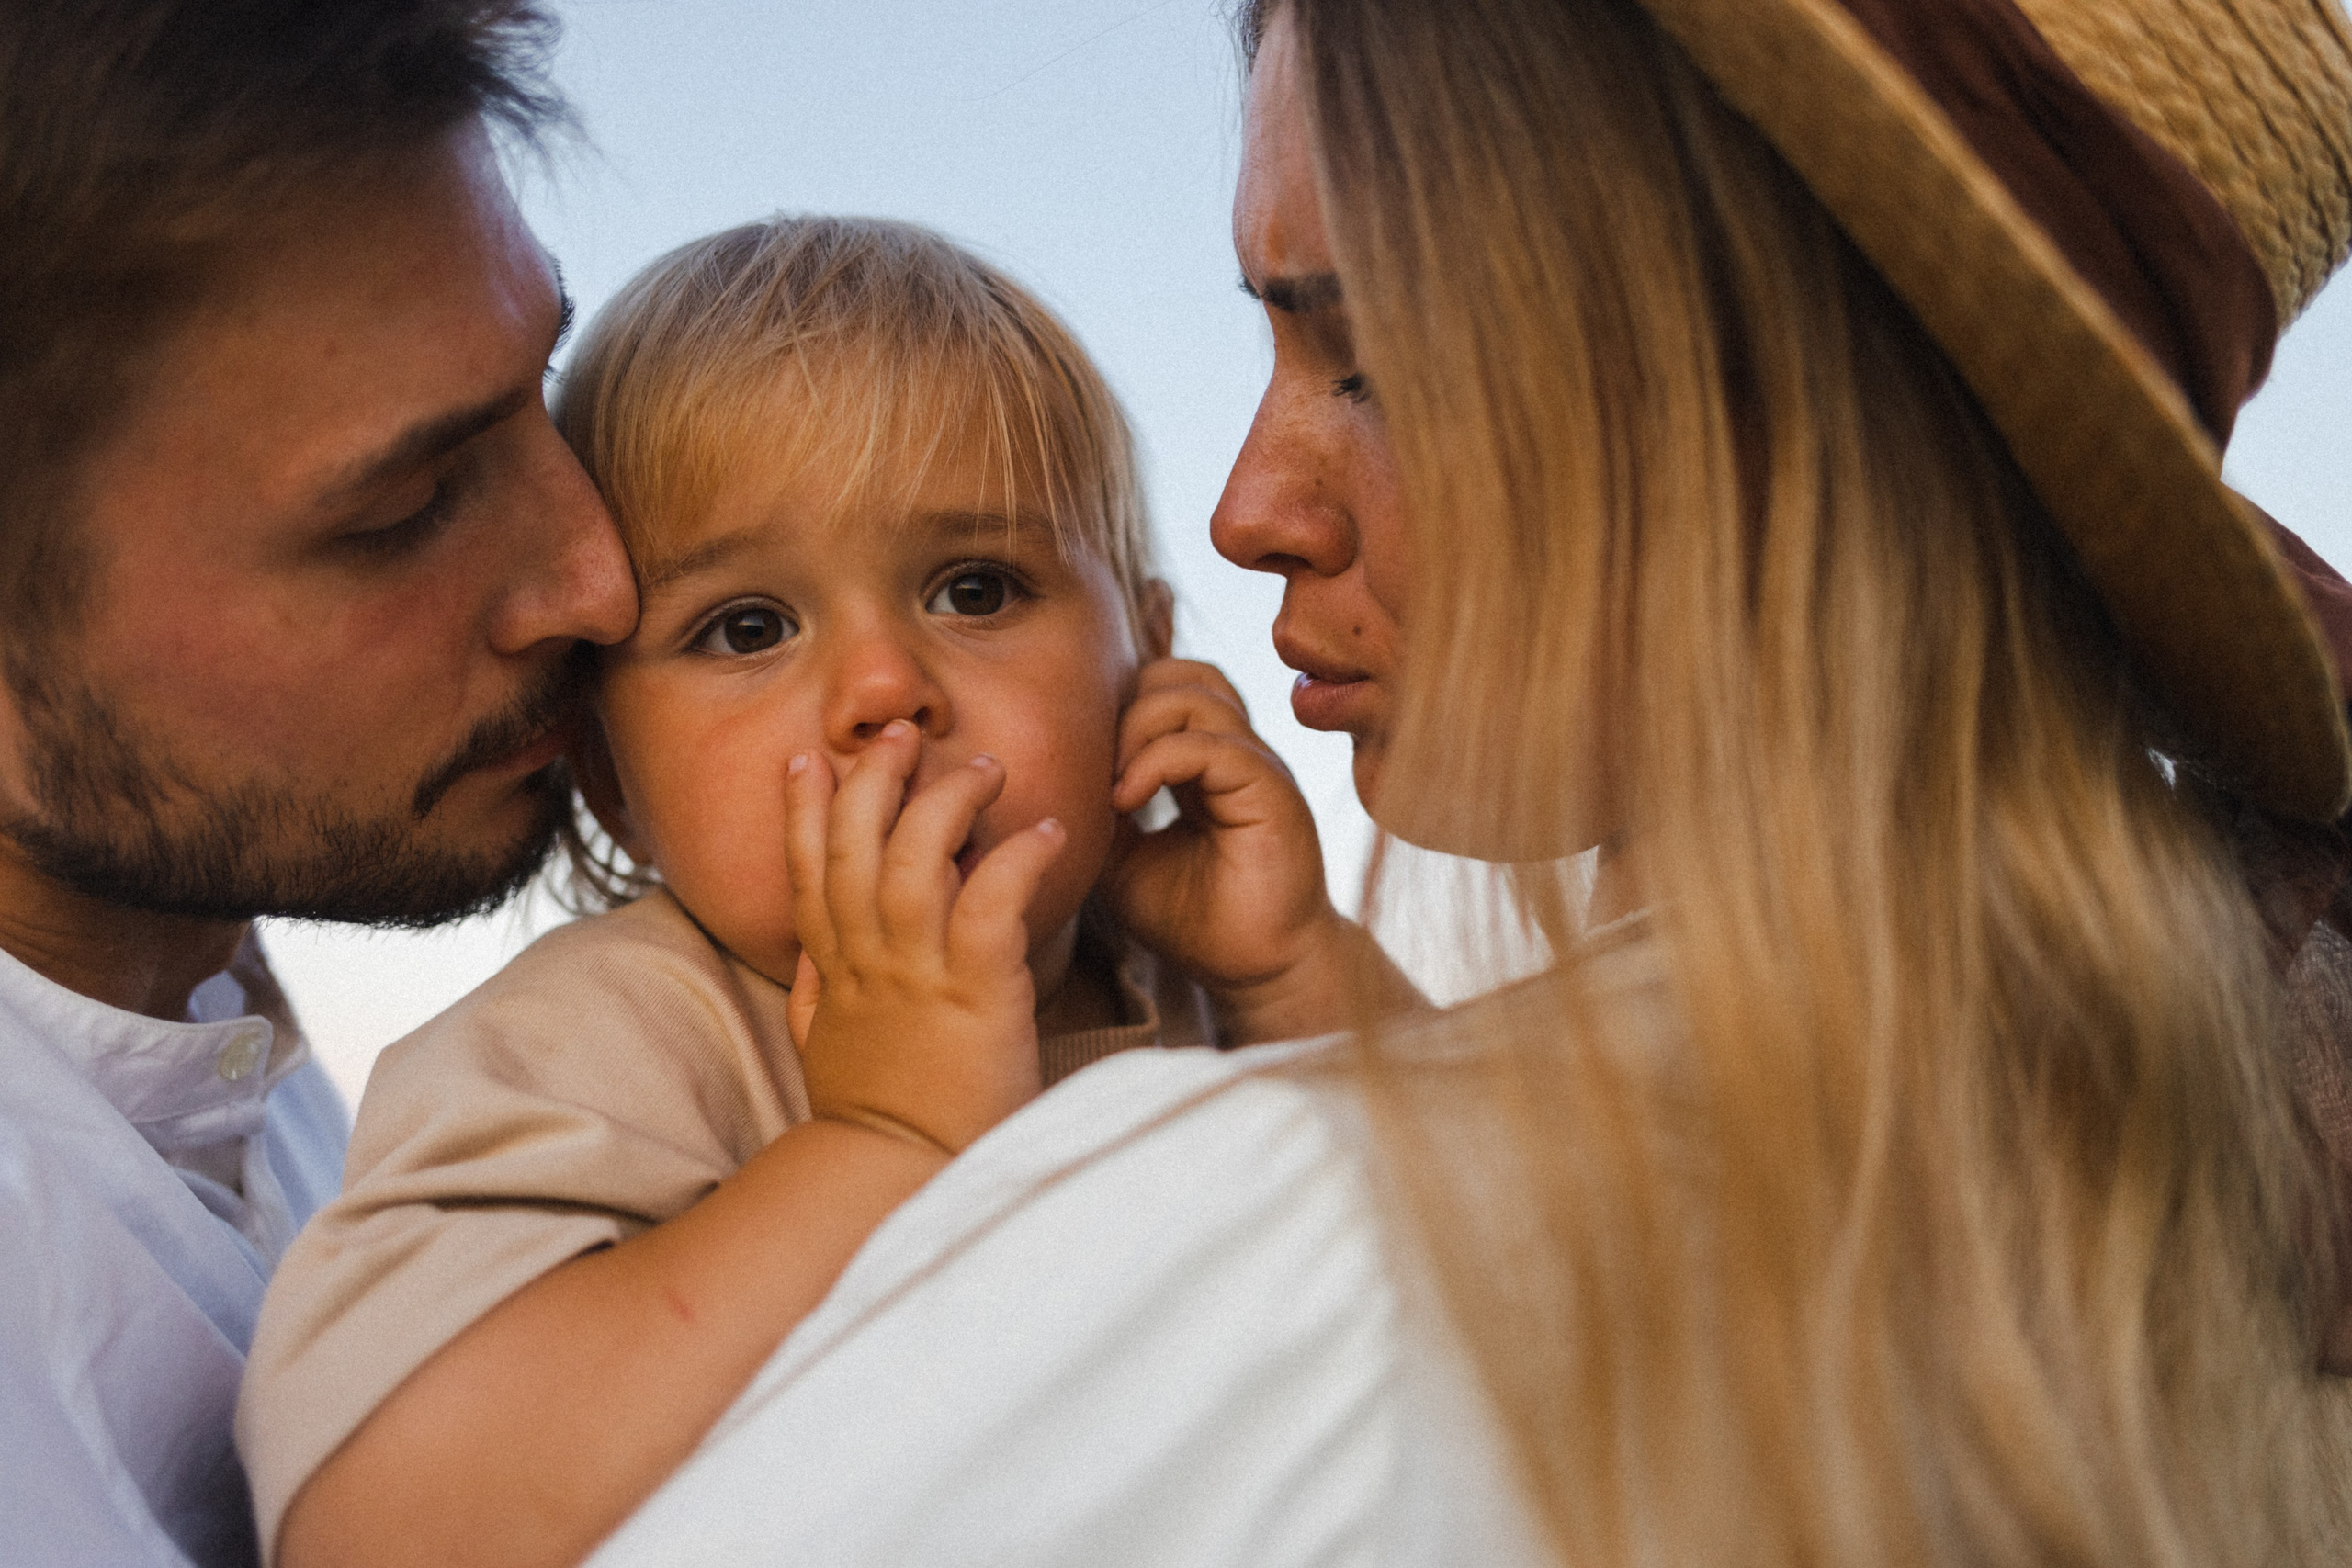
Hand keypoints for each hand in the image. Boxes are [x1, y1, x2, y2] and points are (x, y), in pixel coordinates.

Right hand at [783, 722, 1061, 1152]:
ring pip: (915, 860)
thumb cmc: (882, 1124)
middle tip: (899, 735)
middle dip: (872, 780)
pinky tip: (1048, 833)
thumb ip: (823, 999)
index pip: (810, 873)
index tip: (806, 759)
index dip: (805, 811)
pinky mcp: (976, 994)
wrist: (903, 1183)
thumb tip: (815, 957)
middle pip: (855, 846)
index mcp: (840, 973)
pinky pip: (992, 905)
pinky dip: (1017, 861)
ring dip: (947, 804)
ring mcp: (919, 975)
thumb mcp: (830, 1054)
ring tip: (984, 769)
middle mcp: (871, 962)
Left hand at [1102, 659, 1401, 1041]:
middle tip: (1096, 766)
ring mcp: (1255, 765)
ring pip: (1196, 693)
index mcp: (1203, 762)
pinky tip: (1126, 799)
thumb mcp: (1122, 861)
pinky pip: (1211, 743)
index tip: (1081, 764)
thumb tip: (1057, 777)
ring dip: (1137, 728)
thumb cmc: (1195, 922)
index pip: (1162, 688)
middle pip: (1180, 673)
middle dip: (1125, 704)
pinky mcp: (1271, 789)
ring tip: (1112, 786)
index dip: (1115, 708)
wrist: (1255, 971)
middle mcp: (1234, 752)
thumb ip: (1098, 813)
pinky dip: (1157, 760)